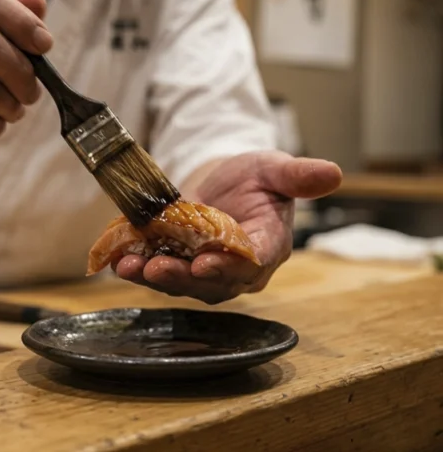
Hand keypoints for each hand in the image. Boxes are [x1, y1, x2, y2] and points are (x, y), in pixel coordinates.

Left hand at [114, 150, 342, 303]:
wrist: (224, 183)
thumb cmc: (254, 178)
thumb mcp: (274, 169)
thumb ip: (297, 175)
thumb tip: (333, 173)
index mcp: (268, 246)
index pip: (254, 262)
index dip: (231, 266)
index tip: (208, 263)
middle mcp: (237, 268)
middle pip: (214, 282)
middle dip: (185, 277)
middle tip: (160, 269)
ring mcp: (205, 271)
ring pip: (182, 283)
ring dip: (154, 276)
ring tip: (129, 266)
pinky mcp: (179, 266)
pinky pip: (159, 273)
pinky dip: (138, 267)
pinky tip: (119, 259)